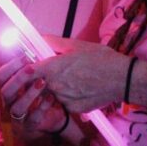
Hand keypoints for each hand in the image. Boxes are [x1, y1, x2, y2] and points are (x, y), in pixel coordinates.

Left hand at [0, 37, 127, 113]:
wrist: (122, 78)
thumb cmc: (100, 58)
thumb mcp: (76, 44)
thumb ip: (54, 42)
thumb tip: (40, 38)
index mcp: (54, 68)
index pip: (27, 71)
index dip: (24, 68)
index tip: (26, 65)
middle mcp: (56, 86)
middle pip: (39, 83)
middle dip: (42, 78)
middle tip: (55, 71)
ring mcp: (64, 99)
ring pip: (52, 93)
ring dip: (56, 87)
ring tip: (73, 77)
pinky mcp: (74, 110)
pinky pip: (64, 102)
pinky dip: (68, 95)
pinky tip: (81, 86)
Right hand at [0, 55, 69, 135]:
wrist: (53, 114)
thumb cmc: (41, 90)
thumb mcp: (36, 75)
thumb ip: (32, 62)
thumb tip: (32, 43)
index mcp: (8, 87)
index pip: (0, 76)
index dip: (11, 66)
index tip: (25, 57)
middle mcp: (9, 102)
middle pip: (5, 91)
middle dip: (18, 78)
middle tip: (33, 68)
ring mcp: (18, 117)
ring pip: (17, 108)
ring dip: (30, 94)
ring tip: (43, 82)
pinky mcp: (30, 127)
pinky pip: (33, 119)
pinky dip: (42, 107)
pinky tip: (51, 97)